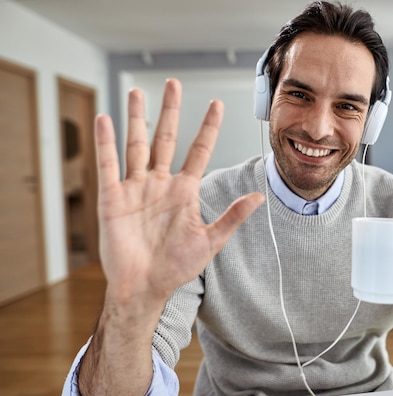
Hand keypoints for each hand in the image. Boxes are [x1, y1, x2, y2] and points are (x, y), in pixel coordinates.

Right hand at [95, 78, 263, 305]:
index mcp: (185, 191)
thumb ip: (232, 217)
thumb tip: (259, 197)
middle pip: (166, 138)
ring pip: (136, 144)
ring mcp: (136, 188)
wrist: (145, 287)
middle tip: (173, 83)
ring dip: (137, 118)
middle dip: (170, 111)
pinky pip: (109, 165)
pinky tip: (105, 119)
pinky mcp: (113, 198)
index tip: (217, 104)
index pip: (198, 151)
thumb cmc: (177, 267)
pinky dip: (106, 143)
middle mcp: (161, 183)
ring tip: (137, 92)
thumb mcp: (210, 241)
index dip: (207, 128)